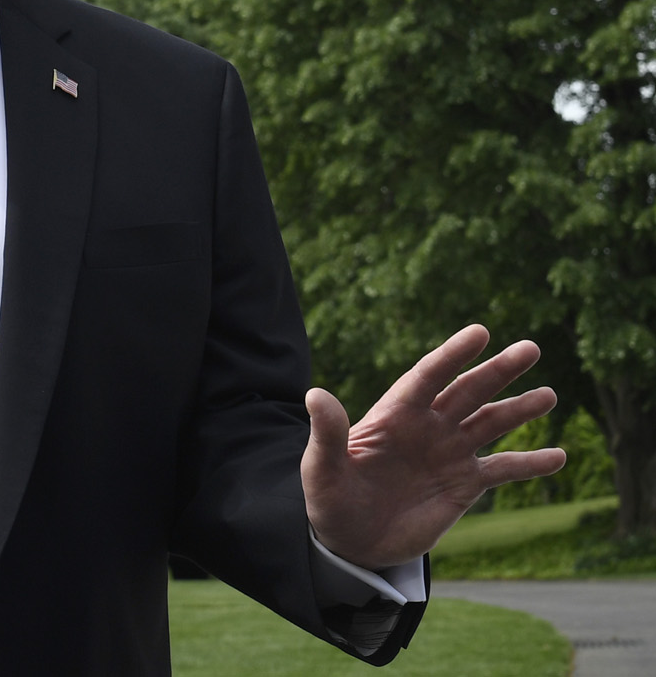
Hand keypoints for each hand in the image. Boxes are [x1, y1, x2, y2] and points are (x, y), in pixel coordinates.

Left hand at [302, 324, 565, 570]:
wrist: (350, 541)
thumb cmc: (330, 500)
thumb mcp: (322, 468)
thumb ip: (328, 434)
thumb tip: (315, 395)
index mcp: (394, 415)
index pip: (428, 377)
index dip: (453, 355)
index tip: (480, 332)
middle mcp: (427, 427)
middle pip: (467, 391)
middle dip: (498, 371)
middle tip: (530, 349)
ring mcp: (449, 453)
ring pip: (490, 423)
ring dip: (520, 409)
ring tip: (550, 395)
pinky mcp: (464, 484)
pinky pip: (503, 469)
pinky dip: (531, 463)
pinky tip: (559, 457)